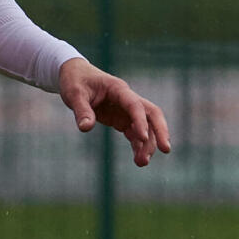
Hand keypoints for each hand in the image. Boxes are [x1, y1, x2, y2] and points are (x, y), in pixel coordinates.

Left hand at [57, 57, 171, 166]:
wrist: (74, 75)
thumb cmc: (74, 81)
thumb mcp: (73, 94)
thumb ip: (81, 111)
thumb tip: (85, 128)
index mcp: (118, 89)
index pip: (135, 105)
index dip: (140, 121)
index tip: (142, 138)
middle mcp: (126, 99)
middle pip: (152, 114)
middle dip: (160, 131)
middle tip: (165, 150)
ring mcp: (125, 110)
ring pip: (145, 126)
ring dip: (147, 144)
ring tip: (142, 163)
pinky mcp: (120, 118)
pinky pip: (134, 132)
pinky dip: (138, 145)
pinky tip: (138, 159)